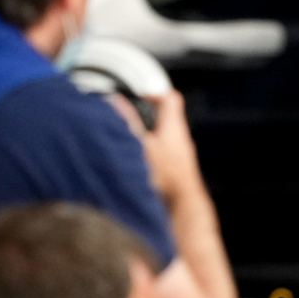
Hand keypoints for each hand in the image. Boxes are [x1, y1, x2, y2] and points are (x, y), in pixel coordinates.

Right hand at [132, 89, 207, 203]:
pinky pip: (161, 150)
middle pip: (165, 116)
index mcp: (174, 127)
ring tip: (128, 134)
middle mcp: (180, 138)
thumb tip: (115, 102)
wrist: (182, 204)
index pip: (170, 99)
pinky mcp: (175, 167)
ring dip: (146, 132)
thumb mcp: (141, 145)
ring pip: (162, 134)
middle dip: (146, 112)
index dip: (154, 92)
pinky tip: (136, 156)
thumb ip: (128, 122)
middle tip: (128, 113)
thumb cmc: (167, 177)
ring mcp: (179, 153)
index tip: (138, 94)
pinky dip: (148, 148)